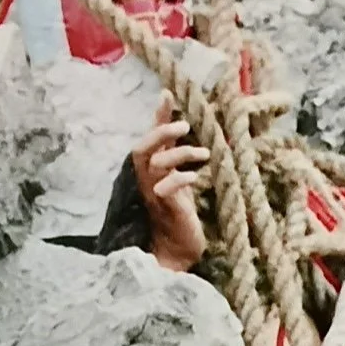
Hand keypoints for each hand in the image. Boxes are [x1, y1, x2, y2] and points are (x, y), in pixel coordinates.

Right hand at [133, 96, 208, 274]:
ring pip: (155, 165)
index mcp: (151, 173)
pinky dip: (179, 179)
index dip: (158, 116)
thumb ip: (179, 159)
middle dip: (161, 132)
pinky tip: (195, 176)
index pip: (150, 139)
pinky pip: (166, 189)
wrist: (178, 252)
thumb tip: (188, 132)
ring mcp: (154, 196)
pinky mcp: (165, 210)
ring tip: (203, 153)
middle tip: (185, 125)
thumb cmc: (179, 216)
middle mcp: (147, 181)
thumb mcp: (180, 181)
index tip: (167, 93)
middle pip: (142, 149)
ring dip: (178, 154)